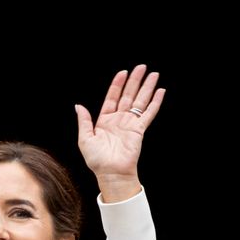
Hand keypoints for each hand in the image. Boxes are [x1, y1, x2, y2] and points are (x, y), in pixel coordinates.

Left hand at [75, 65, 163, 201]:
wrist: (111, 173)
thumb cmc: (97, 160)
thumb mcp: (84, 139)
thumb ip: (84, 121)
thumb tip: (78, 106)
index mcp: (105, 120)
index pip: (112, 97)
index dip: (118, 84)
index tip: (123, 72)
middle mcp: (118, 120)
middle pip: (128, 95)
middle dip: (135, 80)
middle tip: (142, 67)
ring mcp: (130, 124)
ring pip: (140, 101)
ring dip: (147, 88)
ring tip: (153, 74)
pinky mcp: (139, 130)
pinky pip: (148, 113)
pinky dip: (155, 102)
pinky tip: (160, 92)